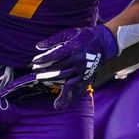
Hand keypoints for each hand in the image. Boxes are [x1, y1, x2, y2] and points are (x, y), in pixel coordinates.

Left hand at [3, 25, 117, 109]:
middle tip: (35, 72)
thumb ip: (53, 40)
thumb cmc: (83, 36)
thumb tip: (38, 46)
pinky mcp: (88, 79)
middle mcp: (80, 60)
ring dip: (52, 81)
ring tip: (41, 80)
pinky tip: (58, 104)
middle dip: (45, 71)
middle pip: (59, 68)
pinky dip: (67, 98)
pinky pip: (76, 90)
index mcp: (75, 47)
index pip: (56, 55)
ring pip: (66, 80)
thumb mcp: (69, 33)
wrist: (104, 44)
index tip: (34, 62)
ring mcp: (84, 71)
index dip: (44, 59)